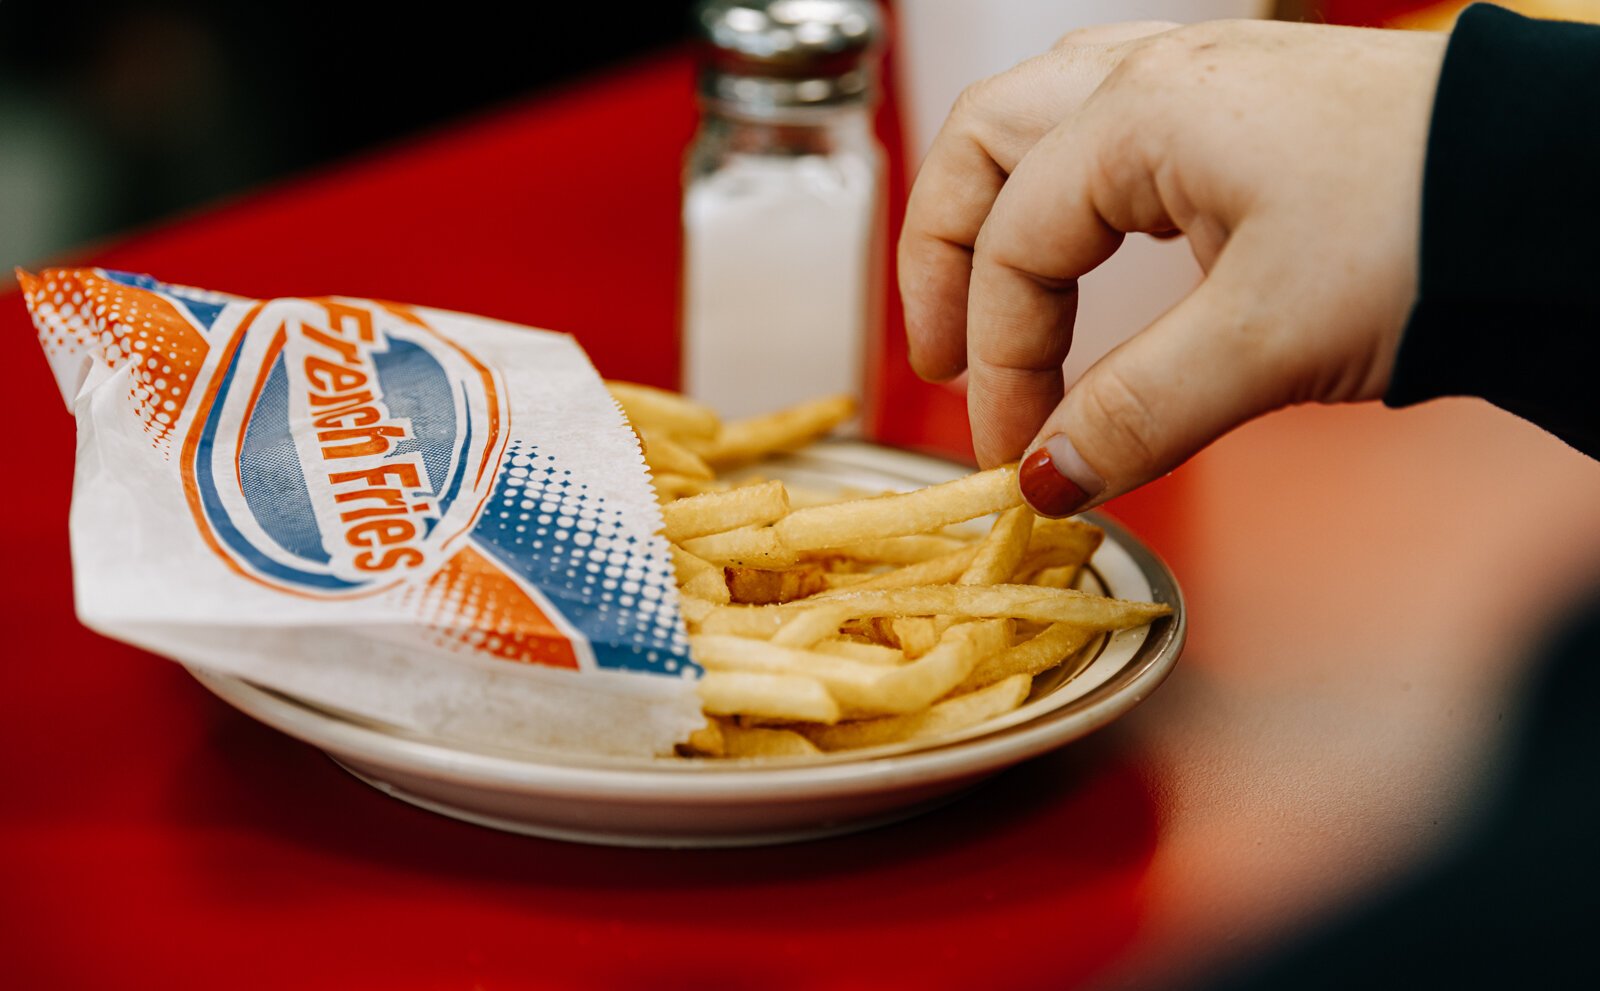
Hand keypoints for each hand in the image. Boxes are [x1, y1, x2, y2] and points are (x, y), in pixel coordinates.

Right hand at [898, 19, 1447, 514]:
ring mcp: (1195, 83)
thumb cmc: (1432, 227)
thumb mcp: (1266, 340)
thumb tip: (1047, 481)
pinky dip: (1058, 193)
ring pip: (1032, 123)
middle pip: (981, 148)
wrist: (1553, 185)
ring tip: (980, 295)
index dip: (998, 363)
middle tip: (937, 359)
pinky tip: (1077, 243)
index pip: (1013, 248)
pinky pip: (1099, 131)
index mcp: (1138, 118)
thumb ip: (1137, 413)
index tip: (1016, 455)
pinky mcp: (1237, 111)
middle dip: (940, 257)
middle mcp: (1151, 80)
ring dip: (989, 210)